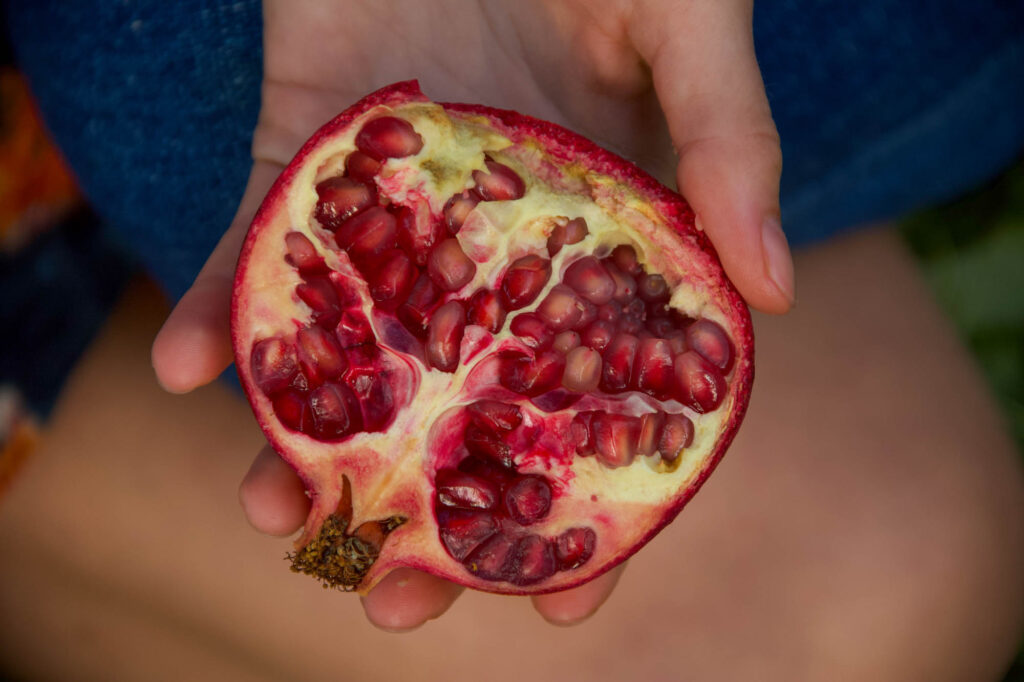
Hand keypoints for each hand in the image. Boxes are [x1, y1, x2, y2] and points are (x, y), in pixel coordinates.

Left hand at [152, 0, 792, 629]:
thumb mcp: (690, 22)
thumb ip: (732, 143)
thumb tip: (776, 296)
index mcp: (598, 236)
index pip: (595, 394)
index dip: (587, 503)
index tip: (564, 595)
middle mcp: (494, 242)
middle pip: (460, 398)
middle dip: (424, 501)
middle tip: (394, 595)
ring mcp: (401, 201)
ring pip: (354, 342)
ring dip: (308, 433)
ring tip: (280, 514)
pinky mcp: (312, 139)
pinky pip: (262, 234)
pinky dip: (223, 297)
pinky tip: (188, 368)